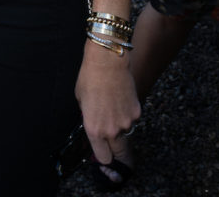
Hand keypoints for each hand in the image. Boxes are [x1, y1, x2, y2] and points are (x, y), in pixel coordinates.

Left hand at [75, 41, 139, 167]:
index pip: (103, 157)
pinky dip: (127, 114)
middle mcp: (111, 131)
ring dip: (121, 128)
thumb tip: (95, 124)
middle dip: (117, 156)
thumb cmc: (90, 77)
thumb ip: (89, 118)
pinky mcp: (137, 113)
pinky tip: (120, 99)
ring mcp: (126, 123)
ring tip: (113, 108)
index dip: (102, 156)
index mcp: (94, 130)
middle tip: (114, 149)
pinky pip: (131, 120)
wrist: (107, 61)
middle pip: (120, 156)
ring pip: (126, 134)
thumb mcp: (81, 100)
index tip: (102, 152)